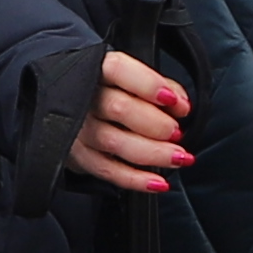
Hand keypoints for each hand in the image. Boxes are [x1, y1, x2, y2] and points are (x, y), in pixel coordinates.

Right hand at [74, 48, 192, 192]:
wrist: (70, 108)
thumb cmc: (111, 91)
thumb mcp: (133, 78)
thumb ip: (160, 86)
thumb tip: (181, 106)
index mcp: (97, 70)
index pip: (119, 70)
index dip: (148, 84)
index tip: (172, 100)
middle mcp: (83, 98)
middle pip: (119, 108)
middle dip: (155, 123)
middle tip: (177, 132)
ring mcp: (77, 129)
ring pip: (115, 142)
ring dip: (153, 153)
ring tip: (178, 157)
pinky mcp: (77, 156)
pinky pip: (107, 171)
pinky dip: (135, 180)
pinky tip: (158, 182)